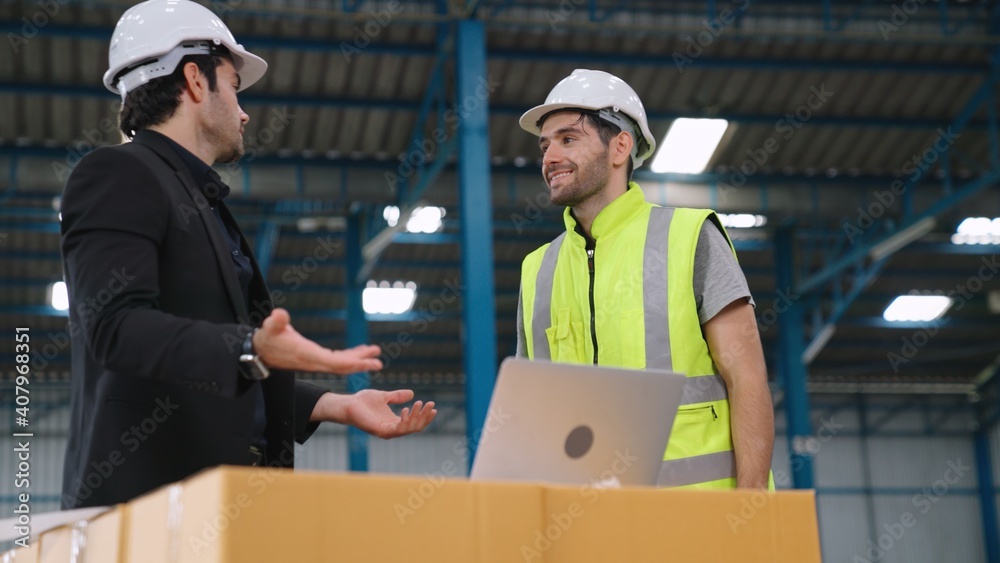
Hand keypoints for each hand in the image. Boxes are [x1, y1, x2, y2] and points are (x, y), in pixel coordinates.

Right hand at [254, 308, 382, 373]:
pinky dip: (350, 355)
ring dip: (359, 359)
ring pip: (342, 363)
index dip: (351, 363)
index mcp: (308, 355)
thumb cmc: (267, 337)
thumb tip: (279, 314)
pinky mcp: (316, 357)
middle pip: (342, 366)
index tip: (366, 362)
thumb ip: (276, 322)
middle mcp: (315, 361)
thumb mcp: (269, 328)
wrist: (260, 350)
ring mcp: (316, 361)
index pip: (334, 362)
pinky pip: (337, 358)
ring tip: (376, 354)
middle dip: (360, 365)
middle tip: (379, 363)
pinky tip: (361, 350)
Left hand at [313, 389, 436, 437]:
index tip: (433, 406)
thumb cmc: (363, 401)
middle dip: (424, 416)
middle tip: (431, 404)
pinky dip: (404, 420)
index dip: (425, 416)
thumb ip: (397, 396)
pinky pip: (397, 429)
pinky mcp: (380, 431)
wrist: (348, 404)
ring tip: (420, 404)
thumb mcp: (384, 396)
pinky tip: (407, 409)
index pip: (415, 422)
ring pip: (408, 429)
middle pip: (415, 427)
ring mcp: (387, 431)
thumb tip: (412, 393)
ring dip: (417, 417)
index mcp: (394, 422)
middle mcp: (392, 429)